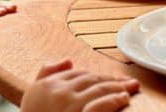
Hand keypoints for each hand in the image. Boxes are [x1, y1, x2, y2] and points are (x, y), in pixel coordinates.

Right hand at [20, 59, 139, 111]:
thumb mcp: (33, 96)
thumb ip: (47, 75)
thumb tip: (69, 60)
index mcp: (47, 84)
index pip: (79, 74)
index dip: (98, 75)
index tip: (112, 78)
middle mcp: (58, 91)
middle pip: (91, 79)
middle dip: (112, 79)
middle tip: (130, 81)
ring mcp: (68, 104)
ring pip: (99, 89)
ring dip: (118, 86)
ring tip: (132, 88)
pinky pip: (100, 105)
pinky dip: (114, 100)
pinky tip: (124, 99)